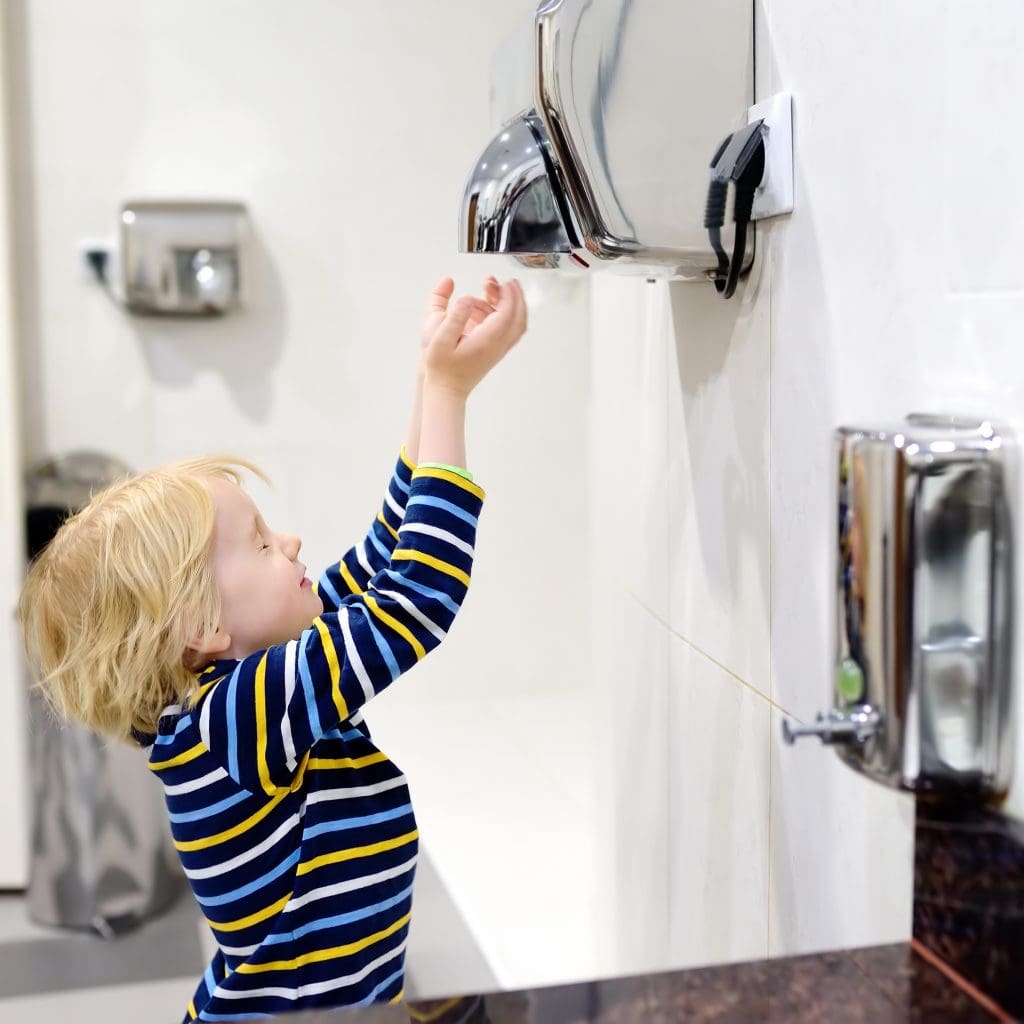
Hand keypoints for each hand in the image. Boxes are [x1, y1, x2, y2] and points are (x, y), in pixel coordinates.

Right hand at [422, 278, 526, 398]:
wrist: (446, 391)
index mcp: (487, 340)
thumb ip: (454, 317)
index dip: (509, 295)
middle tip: (508, 282)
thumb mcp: (440, 340)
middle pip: (518, 318)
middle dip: (516, 298)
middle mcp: (497, 346)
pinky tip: (489, 308)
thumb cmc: (441, 367)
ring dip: (512, 306)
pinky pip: (510, 332)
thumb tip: (466, 298)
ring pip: (517, 326)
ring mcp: (498, 351)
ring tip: (493, 291)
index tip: (505, 281)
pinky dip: (508, 317)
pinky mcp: (495, 353)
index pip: (507, 313)